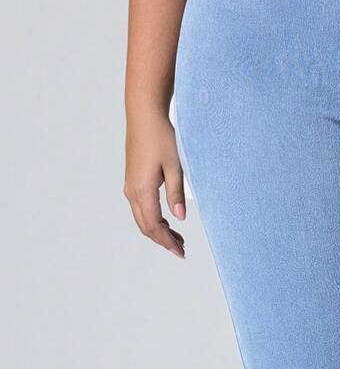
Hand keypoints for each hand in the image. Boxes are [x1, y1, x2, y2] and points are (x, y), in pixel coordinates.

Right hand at [124, 110, 185, 257]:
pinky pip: (141, 207)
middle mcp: (132, 191)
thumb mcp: (175, 166)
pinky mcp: (133, 180)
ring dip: (159, 230)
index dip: (167, 241)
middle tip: (181, 250)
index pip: (154, 226)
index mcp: (142, 190)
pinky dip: (154, 218)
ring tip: (178, 238)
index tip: (181, 252)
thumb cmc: (161, 137)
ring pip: (142, 218)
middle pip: (146, 226)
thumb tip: (180, 218)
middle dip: (163, 240)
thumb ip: (176, 193)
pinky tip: (167, 220)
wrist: (144, 116)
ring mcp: (130, 186)